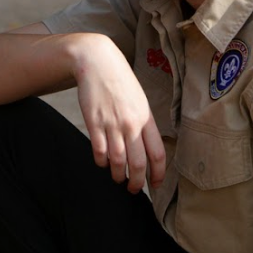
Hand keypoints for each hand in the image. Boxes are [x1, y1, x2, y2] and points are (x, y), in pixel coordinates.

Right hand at [72, 40, 166, 192]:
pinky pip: (99, 151)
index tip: (155, 185)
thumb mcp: (139, 101)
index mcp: (146, 118)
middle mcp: (131, 124)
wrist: (98, 62)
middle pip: (138, 163)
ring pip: (118, 161)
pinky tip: (102, 162)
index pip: (158, 154)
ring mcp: (112, 124)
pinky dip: (101, 162)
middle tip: (133, 189)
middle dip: (136, 182)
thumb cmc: (120, 82)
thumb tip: (146, 148)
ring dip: (118, 175)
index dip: (158, 174)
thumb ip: (143, 124)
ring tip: (117, 178)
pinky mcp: (94, 123)